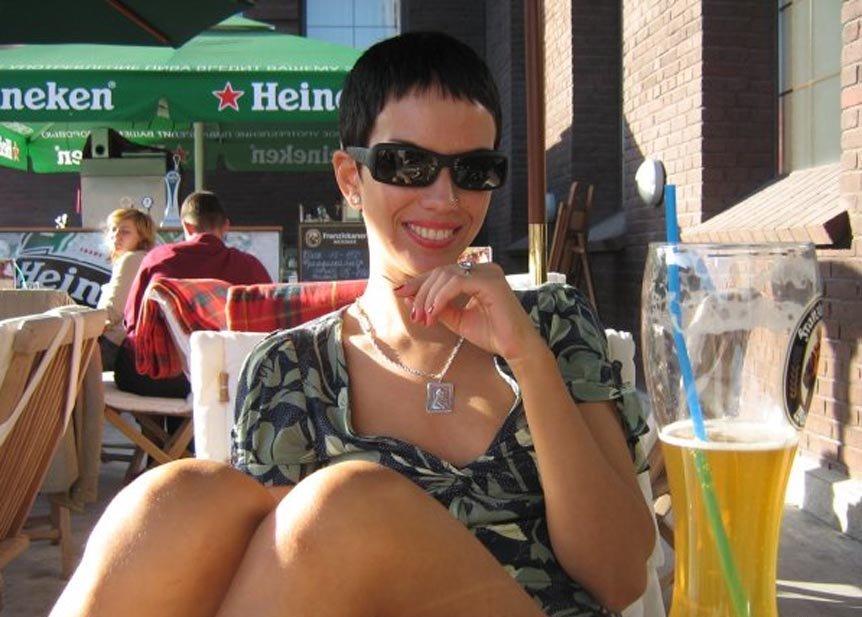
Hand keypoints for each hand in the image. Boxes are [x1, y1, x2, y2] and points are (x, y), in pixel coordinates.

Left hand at [394, 263, 545, 361]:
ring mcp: (488, 272)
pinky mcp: (491, 282)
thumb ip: (438, 307)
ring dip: (429, 297)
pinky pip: (457, 283)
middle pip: (441, 272)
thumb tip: (411, 297)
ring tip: (424, 318)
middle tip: (415, 315)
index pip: (442, 272)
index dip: (420, 282)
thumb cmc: (492, 334)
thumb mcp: (457, 319)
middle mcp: (483, 268)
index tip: (400, 293)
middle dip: (422, 292)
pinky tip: (434, 313)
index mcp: (477, 274)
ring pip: (446, 276)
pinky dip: (441, 298)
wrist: (516, 348)